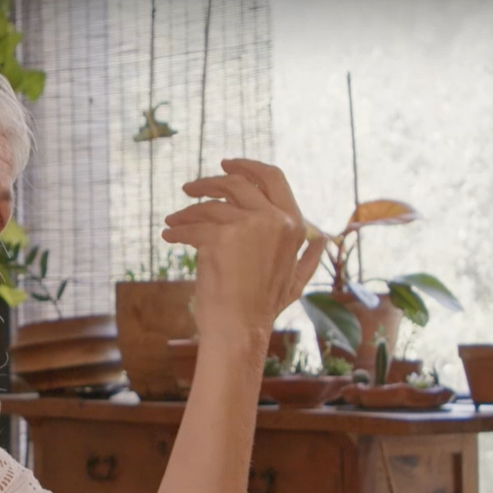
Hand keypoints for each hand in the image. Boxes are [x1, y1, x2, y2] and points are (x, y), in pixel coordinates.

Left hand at [162, 159, 324, 341]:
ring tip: (172, 222)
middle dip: (209, 183)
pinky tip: (168, 236)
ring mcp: (250, 226)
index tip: (226, 164)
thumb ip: (309, 257)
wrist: (240, 329)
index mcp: (295, 224)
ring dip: (186, 212)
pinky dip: (178, 230)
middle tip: (188, 188)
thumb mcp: (296, 281)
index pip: (273, 178)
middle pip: (237, 183)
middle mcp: (276, 219)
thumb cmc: (263, 308)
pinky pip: (193, 226)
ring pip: (210, 205)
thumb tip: (324, 240)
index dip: (247, 166)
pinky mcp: (221, 237)